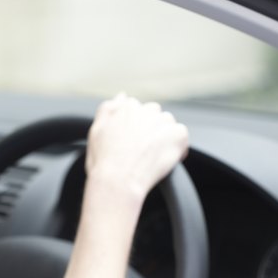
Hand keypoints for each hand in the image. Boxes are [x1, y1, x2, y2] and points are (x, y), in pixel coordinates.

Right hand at [85, 94, 188, 208]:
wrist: (117, 181)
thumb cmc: (104, 161)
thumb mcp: (96, 130)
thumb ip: (108, 108)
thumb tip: (121, 96)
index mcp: (127, 107)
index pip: (136, 109)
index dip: (134, 126)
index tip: (131, 141)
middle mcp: (146, 111)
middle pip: (154, 113)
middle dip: (149, 128)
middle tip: (141, 149)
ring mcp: (163, 122)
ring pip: (168, 123)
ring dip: (163, 135)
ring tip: (152, 155)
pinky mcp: (177, 135)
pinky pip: (182, 135)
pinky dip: (178, 147)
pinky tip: (164, 159)